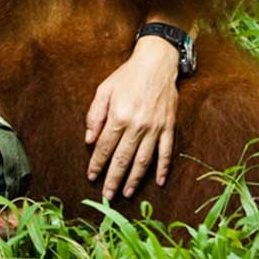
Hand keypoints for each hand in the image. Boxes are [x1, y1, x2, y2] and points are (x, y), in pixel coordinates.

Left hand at [84, 36, 179, 199]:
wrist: (157, 62)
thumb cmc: (127, 76)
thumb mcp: (104, 90)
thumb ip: (95, 115)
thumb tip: (89, 140)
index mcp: (119, 115)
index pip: (105, 147)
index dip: (97, 163)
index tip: (91, 176)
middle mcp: (137, 125)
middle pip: (123, 158)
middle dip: (113, 179)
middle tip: (107, 195)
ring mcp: (155, 128)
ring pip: (143, 160)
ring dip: (134, 178)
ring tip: (127, 193)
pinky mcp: (169, 127)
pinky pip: (166, 152)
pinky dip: (163, 168)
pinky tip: (158, 182)